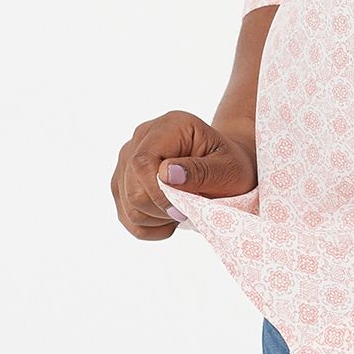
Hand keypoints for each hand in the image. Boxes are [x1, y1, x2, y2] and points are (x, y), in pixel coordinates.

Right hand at [111, 109, 256, 240]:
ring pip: (128, 207)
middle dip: (162, 210)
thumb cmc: (231, 165)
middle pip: (132, 189)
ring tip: (184, 208)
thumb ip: (201, 171)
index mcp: (169, 126)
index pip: (142, 162)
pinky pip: (127, 218)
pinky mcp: (122, 182)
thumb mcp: (229, 169)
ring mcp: (127, 160)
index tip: (183, 208)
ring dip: (159, 219)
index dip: (158, 193)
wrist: (225, 167)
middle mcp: (141, 138)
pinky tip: (171, 216)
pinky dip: (151, 227)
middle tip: (191, 209)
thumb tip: (165, 174)